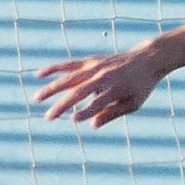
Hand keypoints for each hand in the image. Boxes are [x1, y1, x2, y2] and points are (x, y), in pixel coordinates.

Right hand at [34, 47, 164, 126]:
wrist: (147, 59)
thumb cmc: (141, 86)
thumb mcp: (134, 103)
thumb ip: (113, 113)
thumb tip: (92, 125)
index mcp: (116, 89)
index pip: (98, 103)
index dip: (86, 111)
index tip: (73, 119)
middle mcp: (103, 77)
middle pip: (79, 92)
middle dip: (62, 105)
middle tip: (48, 117)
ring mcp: (94, 67)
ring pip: (68, 78)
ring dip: (52, 88)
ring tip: (36, 98)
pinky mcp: (90, 61)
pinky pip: (68, 64)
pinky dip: (54, 68)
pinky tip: (39, 74)